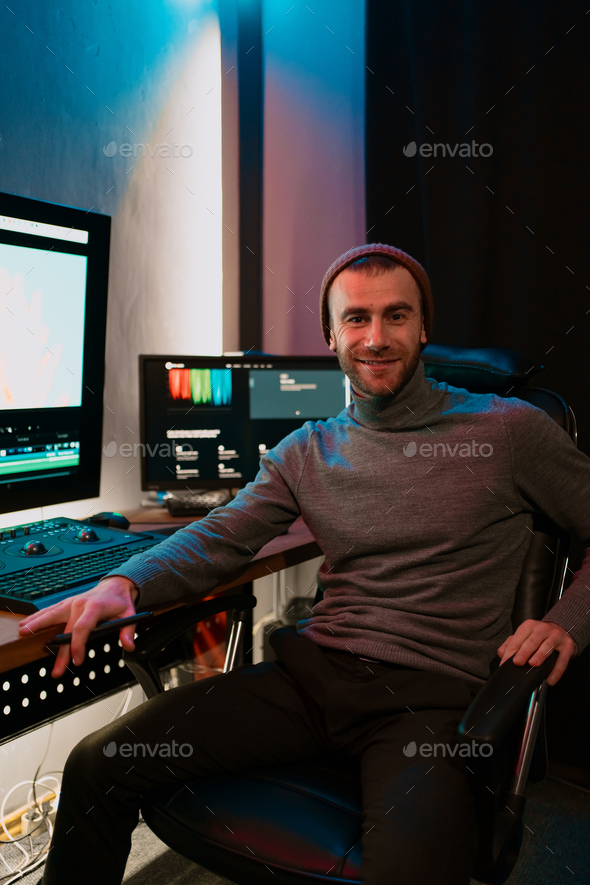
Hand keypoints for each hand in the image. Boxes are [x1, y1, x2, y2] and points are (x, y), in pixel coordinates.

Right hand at [18, 577, 138, 677]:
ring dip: (37, 625)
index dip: (78, 645)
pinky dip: (38, 617)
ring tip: (23, 634)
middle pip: (64, 627)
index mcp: (94, 607)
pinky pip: (50, 611)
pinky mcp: (66, 604)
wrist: (115, 585)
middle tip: (55, 669)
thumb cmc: (120, 601)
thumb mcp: (130, 615)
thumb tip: (128, 646)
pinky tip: (26, 624)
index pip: (82, 628)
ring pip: (51, 615)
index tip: (77, 660)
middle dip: (58, 650)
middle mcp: (80, 604)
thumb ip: (128, 631)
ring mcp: (71, 603)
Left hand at [497, 619, 577, 685]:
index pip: (517, 639)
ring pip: (547, 646)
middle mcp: (543, 629)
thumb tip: (501, 655)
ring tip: (533, 665)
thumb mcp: (524, 635)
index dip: (510, 653)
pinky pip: (562, 659)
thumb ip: (511, 644)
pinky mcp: (568, 646)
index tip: (505, 664)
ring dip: (540, 656)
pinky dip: (556, 671)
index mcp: (529, 626)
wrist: (562, 629)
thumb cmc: (539, 635)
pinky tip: (550, 680)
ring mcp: (556, 637)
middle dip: (524, 652)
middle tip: (517, 662)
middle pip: (532, 641)